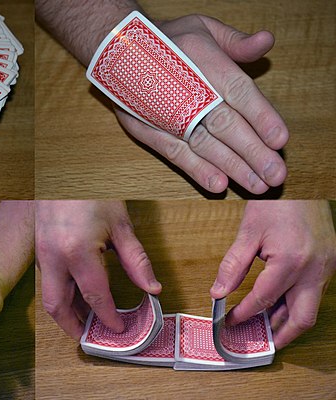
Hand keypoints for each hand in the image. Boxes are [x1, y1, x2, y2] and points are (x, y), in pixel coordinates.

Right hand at [36, 200, 161, 339]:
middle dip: (74, 327)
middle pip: (58, 307)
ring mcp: (43, 253)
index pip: (95, 297)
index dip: (108, 318)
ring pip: (49, 295)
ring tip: (87, 319)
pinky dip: (61, 294)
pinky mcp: (39, 248)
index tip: (120, 330)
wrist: (63, 168)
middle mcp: (54, 258)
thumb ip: (136, 260)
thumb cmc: (91, 191)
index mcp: (77, 252)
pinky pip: (48, 280)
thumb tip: (151, 288)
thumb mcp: (121, 224)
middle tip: (92, 337)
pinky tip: (77, 293)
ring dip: (66, 312)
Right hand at [116, 15, 288, 193]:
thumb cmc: (167, 39)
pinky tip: (217, 184)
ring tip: (256, 185)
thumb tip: (266, 41)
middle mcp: (183, 87)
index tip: (281, 139)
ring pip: (202, 144)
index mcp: (201, 58)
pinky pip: (174, 152)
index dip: (260, 116)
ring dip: (231, 167)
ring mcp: (163, 112)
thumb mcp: (202, 27)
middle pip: (224, 123)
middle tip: (275, 175)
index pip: (238, 90)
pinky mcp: (147, 129)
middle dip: (252, 152)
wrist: (115, 49)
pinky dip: (196, 169)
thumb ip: (236, 41)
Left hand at [211, 201, 335, 348]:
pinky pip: (314, 292)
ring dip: (289, 320)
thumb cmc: (276, 202)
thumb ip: (232, 265)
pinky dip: (297, 303)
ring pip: (310, 307)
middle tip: (260, 344)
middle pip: (301, 318)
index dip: (244, 314)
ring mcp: (326, 267)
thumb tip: (217, 292)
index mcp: (291, 262)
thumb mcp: (248, 232)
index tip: (230, 322)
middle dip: (281, 335)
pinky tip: (280, 304)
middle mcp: (314, 269)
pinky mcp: (329, 262)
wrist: (303, 183)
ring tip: (267, 328)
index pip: (263, 300)